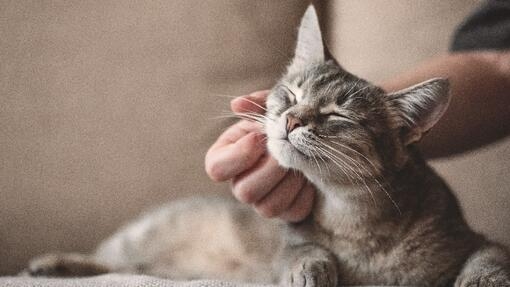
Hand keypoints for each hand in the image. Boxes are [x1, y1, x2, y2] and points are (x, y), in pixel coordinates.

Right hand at [205, 90, 314, 221]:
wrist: (308, 140)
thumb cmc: (281, 122)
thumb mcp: (270, 109)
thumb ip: (256, 105)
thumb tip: (237, 104)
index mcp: (226, 159)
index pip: (216, 169)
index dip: (239, 155)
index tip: (259, 137)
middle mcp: (240, 184)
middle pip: (243, 192)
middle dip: (270, 169)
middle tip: (286, 150)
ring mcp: (262, 201)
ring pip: (268, 207)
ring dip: (288, 181)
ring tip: (300, 161)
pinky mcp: (287, 211)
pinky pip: (293, 211)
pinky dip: (305, 193)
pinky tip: (309, 176)